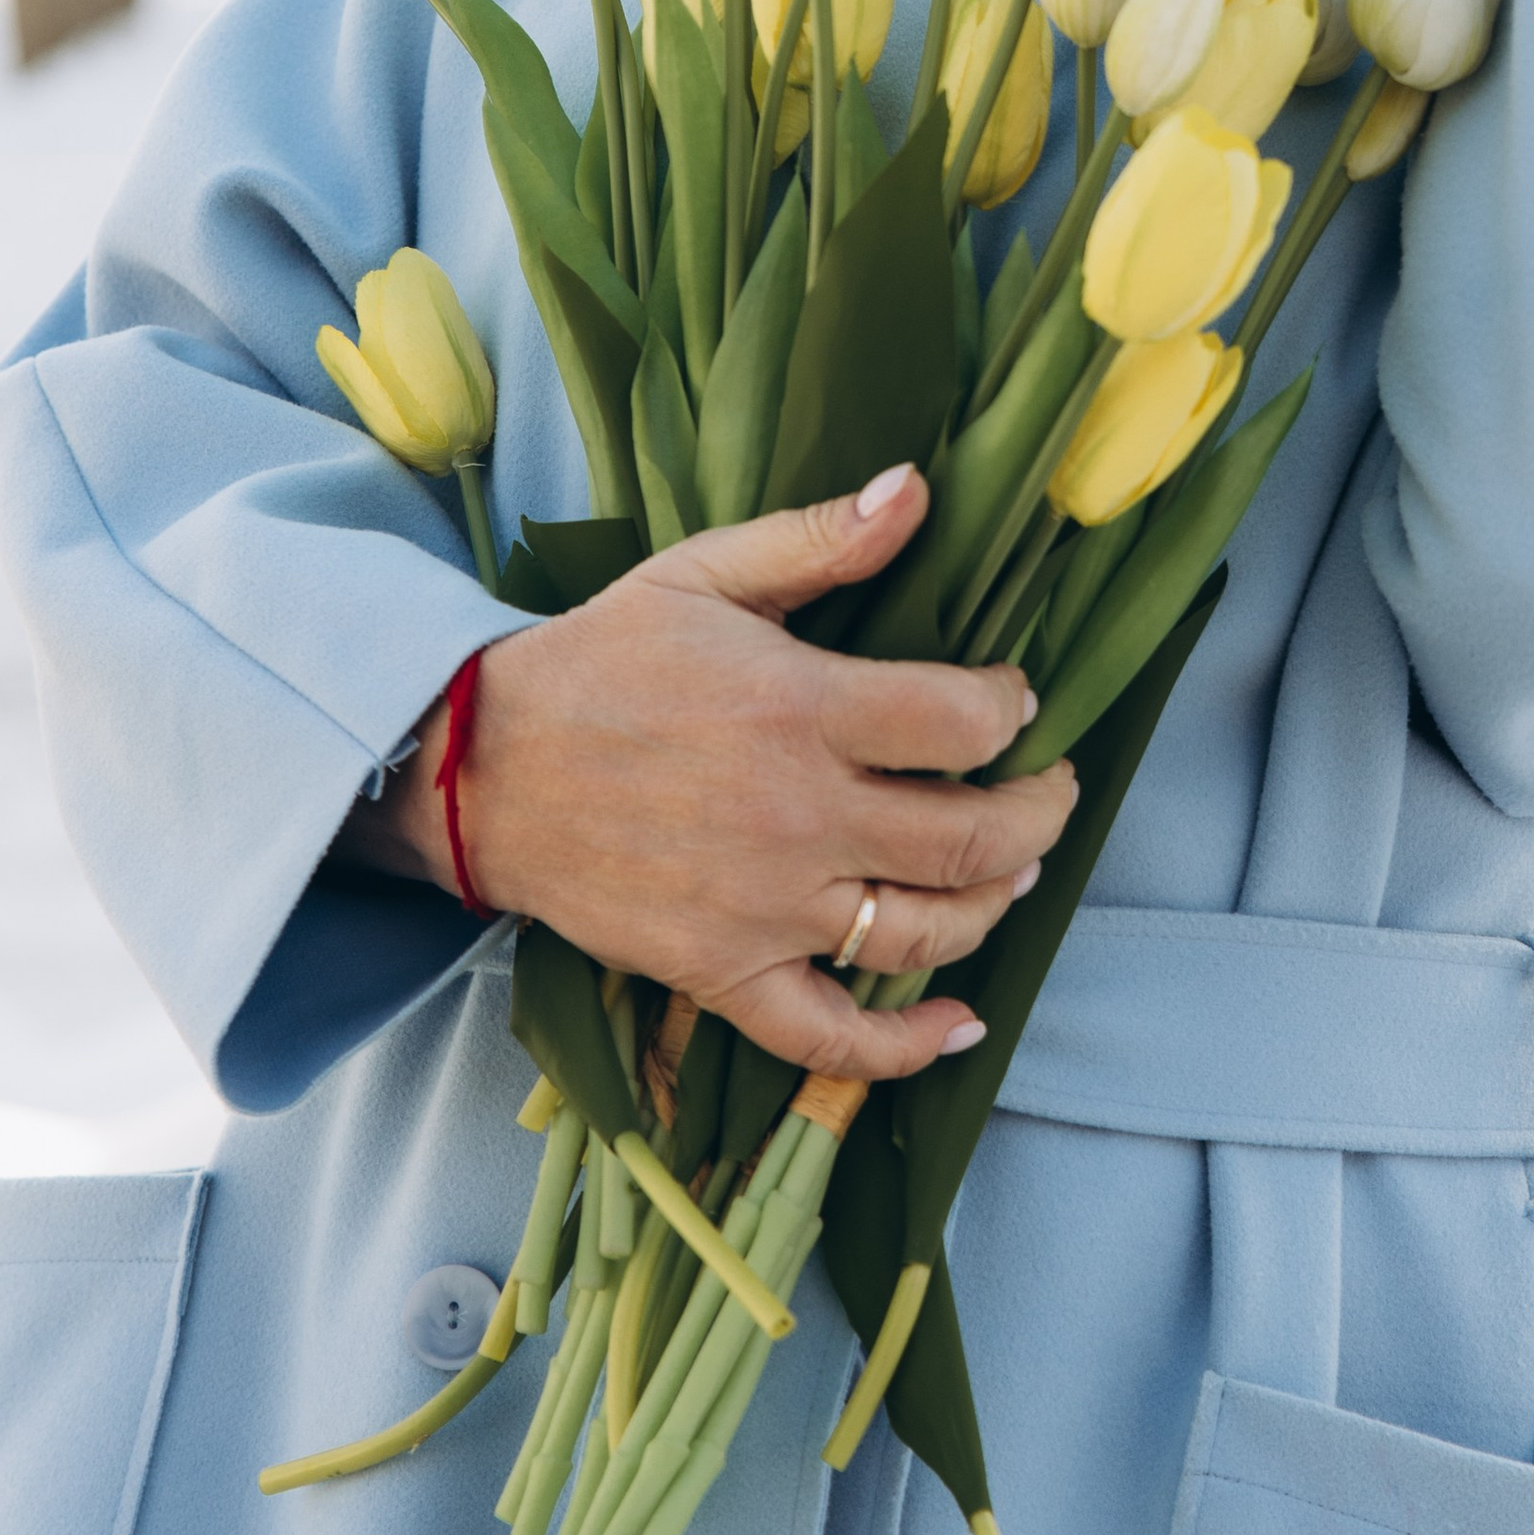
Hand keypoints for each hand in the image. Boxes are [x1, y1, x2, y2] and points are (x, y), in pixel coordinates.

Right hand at [339, 466, 1077, 1079]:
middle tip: (1050, 791)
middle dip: (1038, 816)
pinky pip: (832, 1036)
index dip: (1012, 712)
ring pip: (924, 933)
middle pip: (970, 840)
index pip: (962, 723)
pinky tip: (963, 1026)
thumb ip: (819, 539)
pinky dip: (908, 1048)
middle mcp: (798, 817)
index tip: (1015, 703)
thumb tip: (917, 485)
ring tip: (1012, 871)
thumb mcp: (704, 573)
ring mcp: (764, 908)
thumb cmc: (603, 661)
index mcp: (802, 710)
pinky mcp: (724, 973)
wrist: (483, 767)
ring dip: (994, 905)